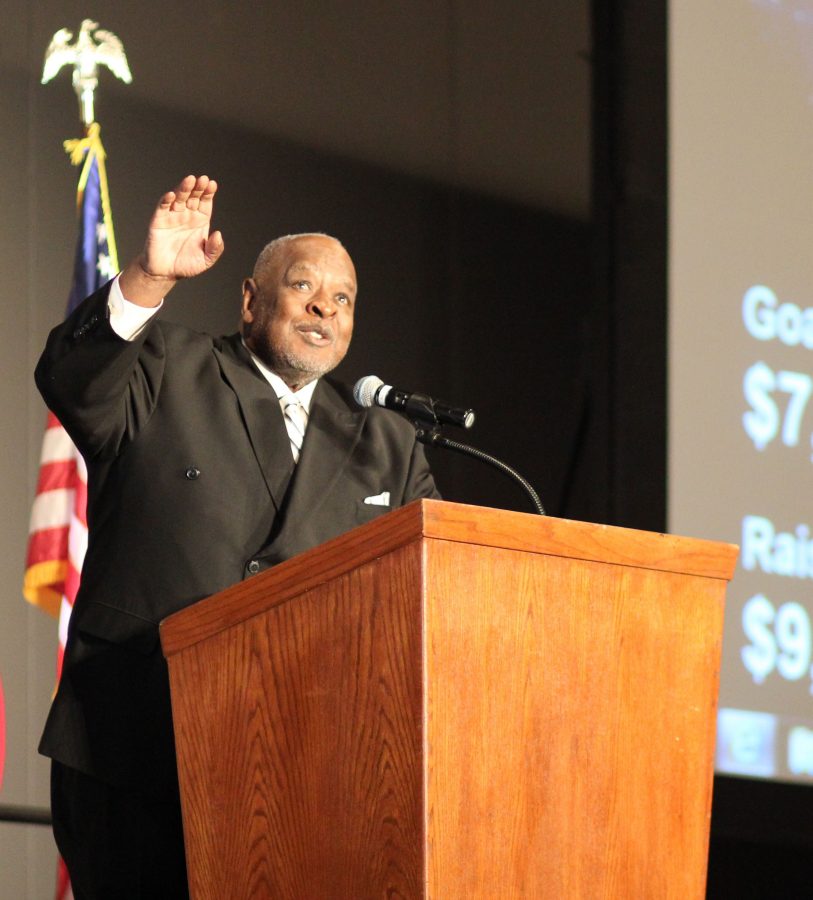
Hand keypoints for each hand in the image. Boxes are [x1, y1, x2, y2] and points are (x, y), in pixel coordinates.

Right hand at [119, 175, 224, 306]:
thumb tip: (218, 234)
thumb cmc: (186, 265)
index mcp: (200, 221)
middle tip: (203, 179)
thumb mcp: (206, 260)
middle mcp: (187, 215)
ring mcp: (172, 216)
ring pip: (179, 198)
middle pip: (193, 197)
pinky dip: (166, 200)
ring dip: (184, 189)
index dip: (208, 193)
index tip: (212, 184)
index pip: (205, 203)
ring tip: (190, 180)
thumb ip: (215, 249)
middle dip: (198, 187)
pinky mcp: (158, 220)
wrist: (165, 273)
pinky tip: (171, 195)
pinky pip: (163, 207)